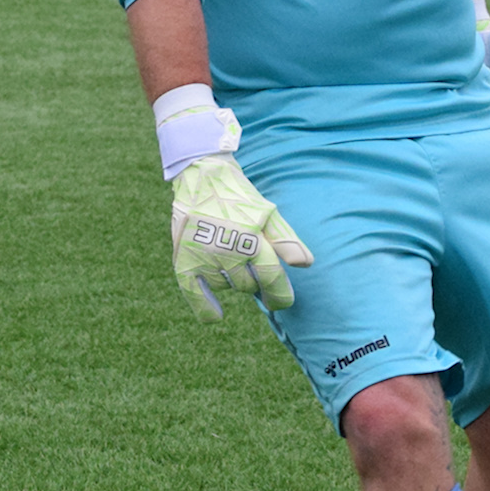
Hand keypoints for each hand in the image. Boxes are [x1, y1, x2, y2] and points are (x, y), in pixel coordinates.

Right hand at [170, 156, 312, 320]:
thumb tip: (306, 264)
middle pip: (249, 285)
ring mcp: (204, 256)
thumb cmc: (240, 198)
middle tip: (248, 258)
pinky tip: (216, 315)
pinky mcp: (183, 259)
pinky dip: (205, 308)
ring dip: (231, 278)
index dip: (280, 295)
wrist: (201, 175)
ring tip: (227, 252)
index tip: (281, 302)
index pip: (271, 278)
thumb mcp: (268, 214)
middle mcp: (227, 250)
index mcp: (251, 238)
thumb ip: (287, 240)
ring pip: (226, 286)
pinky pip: (194, 294)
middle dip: (253, 277)